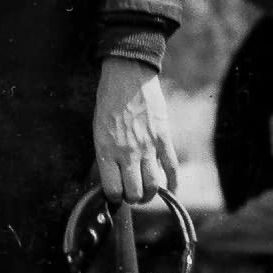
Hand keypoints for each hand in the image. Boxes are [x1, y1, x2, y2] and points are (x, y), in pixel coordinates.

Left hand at [93, 58, 178, 204]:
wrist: (127, 74)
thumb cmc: (108, 99)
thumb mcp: (98, 127)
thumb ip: (106, 153)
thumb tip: (112, 176)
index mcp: (106, 149)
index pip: (112, 190)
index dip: (113, 197)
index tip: (115, 194)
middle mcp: (126, 152)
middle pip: (133, 193)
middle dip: (132, 199)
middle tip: (132, 195)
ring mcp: (147, 147)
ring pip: (152, 186)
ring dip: (150, 194)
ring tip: (147, 193)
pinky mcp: (163, 138)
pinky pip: (171, 168)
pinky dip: (173, 183)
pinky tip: (172, 190)